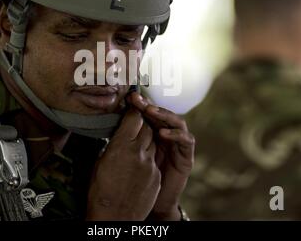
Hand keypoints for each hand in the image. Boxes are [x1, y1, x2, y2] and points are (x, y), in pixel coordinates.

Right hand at [86, 108, 160, 219]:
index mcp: (121, 146)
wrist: (114, 217)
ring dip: (147, 140)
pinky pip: (154, 160)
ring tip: (136, 145)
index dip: (134, 111)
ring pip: (154, 143)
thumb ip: (114, 143)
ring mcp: (150, 165)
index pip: (134, 118)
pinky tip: (139, 165)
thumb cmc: (100, 190)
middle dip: (142, 123)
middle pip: (147, 127)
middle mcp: (138, 152)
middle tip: (136, 122)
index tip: (132, 107)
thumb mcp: (101, 161)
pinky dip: (148, 158)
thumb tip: (120, 133)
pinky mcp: (157, 176)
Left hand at [127, 92, 194, 219]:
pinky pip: (186, 140)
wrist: (153, 202)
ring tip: (150, 111)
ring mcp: (178, 144)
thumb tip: (113, 121)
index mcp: (153, 133)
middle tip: (137, 99)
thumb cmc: (138, 178)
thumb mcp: (130, 154)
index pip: (149, 114)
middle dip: (150, 105)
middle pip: (162, 114)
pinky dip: (176, 134)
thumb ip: (127, 138)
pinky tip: (163, 133)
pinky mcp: (187, 156)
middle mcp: (167, 135)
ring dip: (163, 114)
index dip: (140, 105)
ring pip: (176, 122)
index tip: (128, 97)